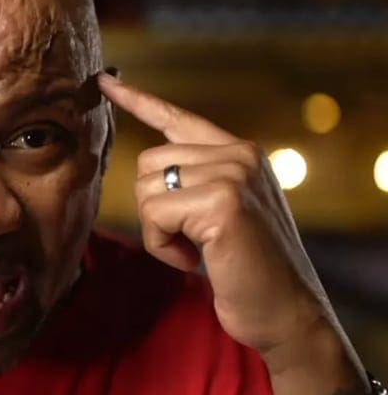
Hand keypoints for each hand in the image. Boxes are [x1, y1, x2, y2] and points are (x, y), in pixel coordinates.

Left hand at [97, 72, 339, 357]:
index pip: (178, 118)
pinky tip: (197, 262)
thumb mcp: (225, 213)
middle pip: (148, 164)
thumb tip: (149, 172)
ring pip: (147, 190)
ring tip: (198, 251)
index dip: (137, 101)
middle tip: (190, 241)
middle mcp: (239, 154)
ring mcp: (233, 174)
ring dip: (159, 232)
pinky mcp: (222, 202)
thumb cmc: (249, 269)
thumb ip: (197, 182)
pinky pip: (154, 217)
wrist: (288, 313)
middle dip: (155, 211)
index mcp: (240, 153)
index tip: (105, 81)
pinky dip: (163, 247)